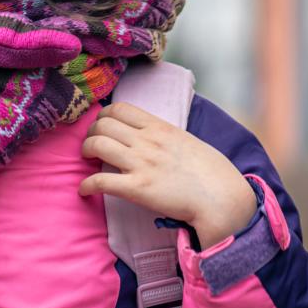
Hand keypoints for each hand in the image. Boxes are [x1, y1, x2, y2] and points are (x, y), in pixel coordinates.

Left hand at [78, 102, 257, 247]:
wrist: (223, 199)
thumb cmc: (211, 172)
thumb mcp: (187, 141)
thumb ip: (164, 135)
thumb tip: (149, 135)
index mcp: (160, 127)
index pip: (119, 108)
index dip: (103, 116)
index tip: (102, 126)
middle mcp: (147, 141)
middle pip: (102, 124)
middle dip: (91, 133)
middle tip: (92, 145)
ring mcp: (141, 163)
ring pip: (96, 145)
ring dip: (85, 151)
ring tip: (87, 160)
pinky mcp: (138, 188)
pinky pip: (100, 181)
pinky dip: (86, 185)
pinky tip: (84, 190)